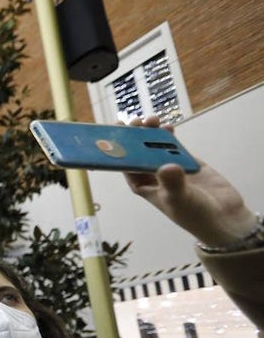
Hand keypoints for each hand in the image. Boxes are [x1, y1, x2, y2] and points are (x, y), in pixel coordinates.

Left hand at [124, 116, 256, 246]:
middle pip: (139, 152)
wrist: (224, 217)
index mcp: (143, 186)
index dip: (118, 149)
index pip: (125, 165)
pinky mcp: (188, 163)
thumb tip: (166, 166)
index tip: (114, 132)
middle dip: (135, 136)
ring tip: (151, 120)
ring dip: (152, 133)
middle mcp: (154, 176)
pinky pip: (174, 146)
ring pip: (156, 147)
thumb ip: (172, 183)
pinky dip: (170, 137)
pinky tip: (167, 126)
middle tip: (134, 121)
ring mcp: (171, 168)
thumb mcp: (179, 199)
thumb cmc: (194, 214)